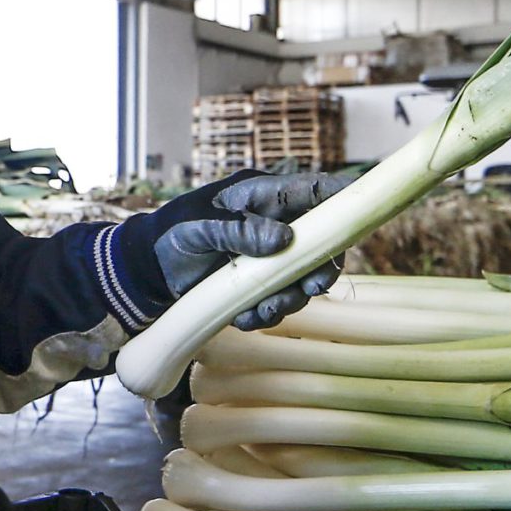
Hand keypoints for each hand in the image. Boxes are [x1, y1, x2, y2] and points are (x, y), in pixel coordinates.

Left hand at [152, 172, 350, 330]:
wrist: (149, 271)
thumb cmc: (172, 235)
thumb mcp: (199, 227)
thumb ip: (239, 230)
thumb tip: (284, 239)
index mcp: (262, 197)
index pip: (311, 191)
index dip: (341, 196)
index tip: (361, 210)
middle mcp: (274, 225)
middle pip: (320, 243)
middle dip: (321, 268)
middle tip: (314, 288)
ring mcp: (269, 257)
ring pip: (302, 279)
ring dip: (288, 299)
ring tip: (260, 312)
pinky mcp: (259, 285)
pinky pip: (279, 301)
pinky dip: (265, 314)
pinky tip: (242, 320)